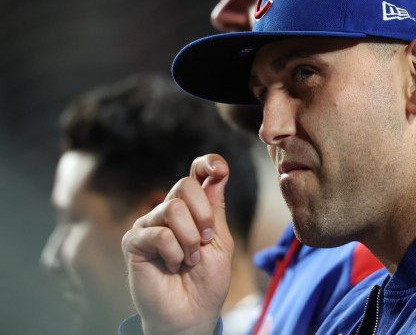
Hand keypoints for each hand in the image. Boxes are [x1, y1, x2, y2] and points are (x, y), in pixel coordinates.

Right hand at [122, 154, 233, 334]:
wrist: (192, 314)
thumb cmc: (207, 281)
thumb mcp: (220, 241)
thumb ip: (215, 208)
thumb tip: (217, 173)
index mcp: (193, 208)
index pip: (196, 174)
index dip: (207, 163)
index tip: (220, 170)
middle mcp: (170, 211)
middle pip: (185, 185)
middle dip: (203, 215)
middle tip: (205, 241)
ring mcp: (150, 224)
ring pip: (172, 209)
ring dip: (190, 240)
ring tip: (190, 260)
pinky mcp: (135, 241)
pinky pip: (159, 233)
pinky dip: (174, 253)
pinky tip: (173, 267)